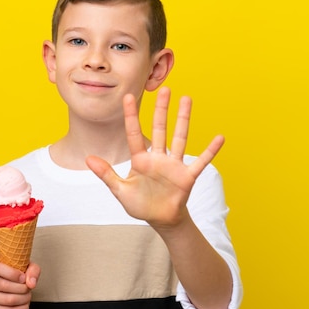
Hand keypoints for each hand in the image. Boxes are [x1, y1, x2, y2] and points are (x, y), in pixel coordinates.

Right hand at [0, 260, 39, 308]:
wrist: (9, 285)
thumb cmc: (17, 273)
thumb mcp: (27, 266)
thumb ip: (32, 270)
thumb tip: (31, 284)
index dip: (12, 273)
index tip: (23, 277)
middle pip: (2, 285)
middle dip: (21, 288)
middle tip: (28, 288)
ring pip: (6, 300)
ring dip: (22, 299)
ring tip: (28, 295)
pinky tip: (25, 305)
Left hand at [86, 86, 223, 230]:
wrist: (161, 220)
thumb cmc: (141, 205)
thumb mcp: (120, 190)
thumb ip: (106, 174)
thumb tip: (88, 159)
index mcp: (141, 160)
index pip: (134, 134)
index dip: (130, 116)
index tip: (127, 96)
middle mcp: (158, 157)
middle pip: (160, 129)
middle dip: (161, 109)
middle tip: (165, 89)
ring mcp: (174, 165)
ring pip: (179, 138)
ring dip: (183, 119)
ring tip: (187, 99)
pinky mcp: (187, 176)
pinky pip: (200, 161)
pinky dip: (210, 151)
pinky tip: (220, 138)